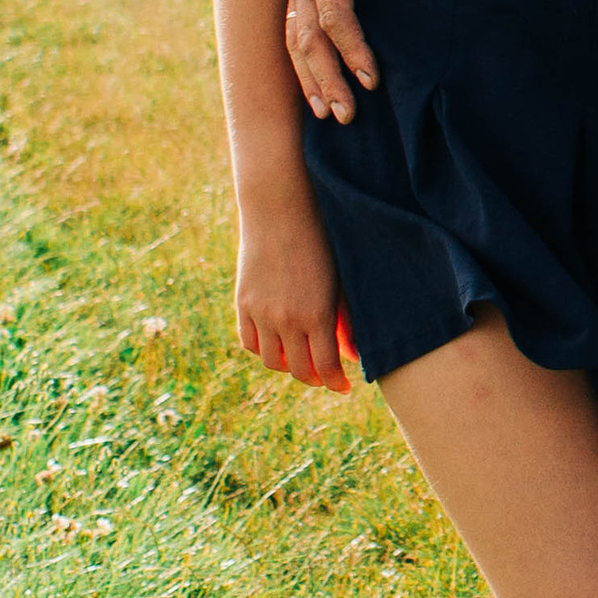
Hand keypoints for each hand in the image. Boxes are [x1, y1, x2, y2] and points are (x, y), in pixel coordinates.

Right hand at [235, 204, 349, 392]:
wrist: (281, 210)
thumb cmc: (322, 240)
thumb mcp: (340, 281)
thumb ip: (346, 320)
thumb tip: (353, 356)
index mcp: (318, 315)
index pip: (326, 368)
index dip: (336, 383)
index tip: (344, 387)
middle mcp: (287, 320)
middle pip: (299, 370)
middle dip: (315, 378)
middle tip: (326, 376)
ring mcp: (261, 313)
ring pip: (272, 361)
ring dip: (288, 367)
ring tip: (302, 361)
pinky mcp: (243, 303)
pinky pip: (250, 342)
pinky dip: (264, 350)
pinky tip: (278, 344)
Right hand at [287, 0, 398, 122]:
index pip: (333, 15)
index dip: (352, 50)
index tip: (372, 78)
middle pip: (306, 37)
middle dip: (326, 78)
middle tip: (349, 116)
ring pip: (294, 37)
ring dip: (310, 77)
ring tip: (330, 113)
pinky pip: (292, 26)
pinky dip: (301, 60)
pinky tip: (313, 82)